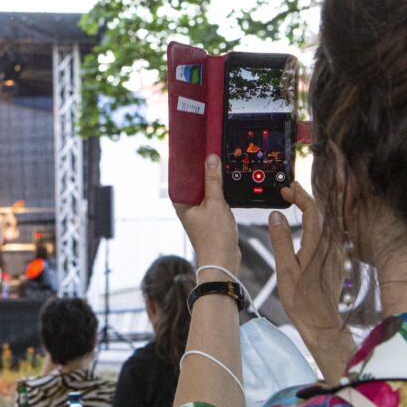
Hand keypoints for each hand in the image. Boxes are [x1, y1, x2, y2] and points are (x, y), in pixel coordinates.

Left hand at [173, 154, 240, 272]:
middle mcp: (187, 205)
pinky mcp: (210, 216)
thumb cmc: (214, 237)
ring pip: (204, 188)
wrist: (223, 261)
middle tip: (210, 149)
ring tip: (219, 161)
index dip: (187, 160)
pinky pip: (213, 197)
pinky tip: (226, 181)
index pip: (180, 175)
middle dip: (202, 167)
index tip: (194, 145)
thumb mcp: (215, 204)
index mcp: (181, 201)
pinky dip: (218, 189)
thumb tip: (211, 158)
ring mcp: (198, 211)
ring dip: (212, 178)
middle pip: (193, 180)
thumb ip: (213, 181)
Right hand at [267, 181, 352, 383]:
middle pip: (321, 213)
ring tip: (297, 201)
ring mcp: (337, 253)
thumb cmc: (301, 300)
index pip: (312, 210)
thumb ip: (281, 239)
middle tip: (291, 189)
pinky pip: (328, 233)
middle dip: (306, 197)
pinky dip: (316, 222)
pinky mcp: (337, 261)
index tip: (286, 189)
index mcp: (318, 245)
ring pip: (326, 223)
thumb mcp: (285, 269)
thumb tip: (276, 215)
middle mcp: (332, 245)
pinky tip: (307, 224)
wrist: (322, 323)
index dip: (300, 196)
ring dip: (312, 209)